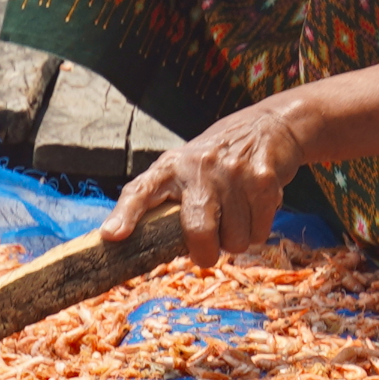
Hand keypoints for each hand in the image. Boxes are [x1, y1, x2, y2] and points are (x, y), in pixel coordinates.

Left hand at [99, 104, 306, 266]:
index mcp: (169, 167)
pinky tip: (252, 208)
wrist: (267, 127)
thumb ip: (162, 200)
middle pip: (198, 231)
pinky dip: (257, 230)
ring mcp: (232, 173)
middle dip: (205, 252)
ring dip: (236, 238)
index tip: (112, 235)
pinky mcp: (262, 181)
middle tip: (208, 247)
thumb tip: (129, 239)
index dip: (125, 214)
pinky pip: (259, 232)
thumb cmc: (214, 159)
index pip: (139, 190)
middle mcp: (197, 168)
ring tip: (234, 214)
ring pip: (235, 241)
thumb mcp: (181, 168)